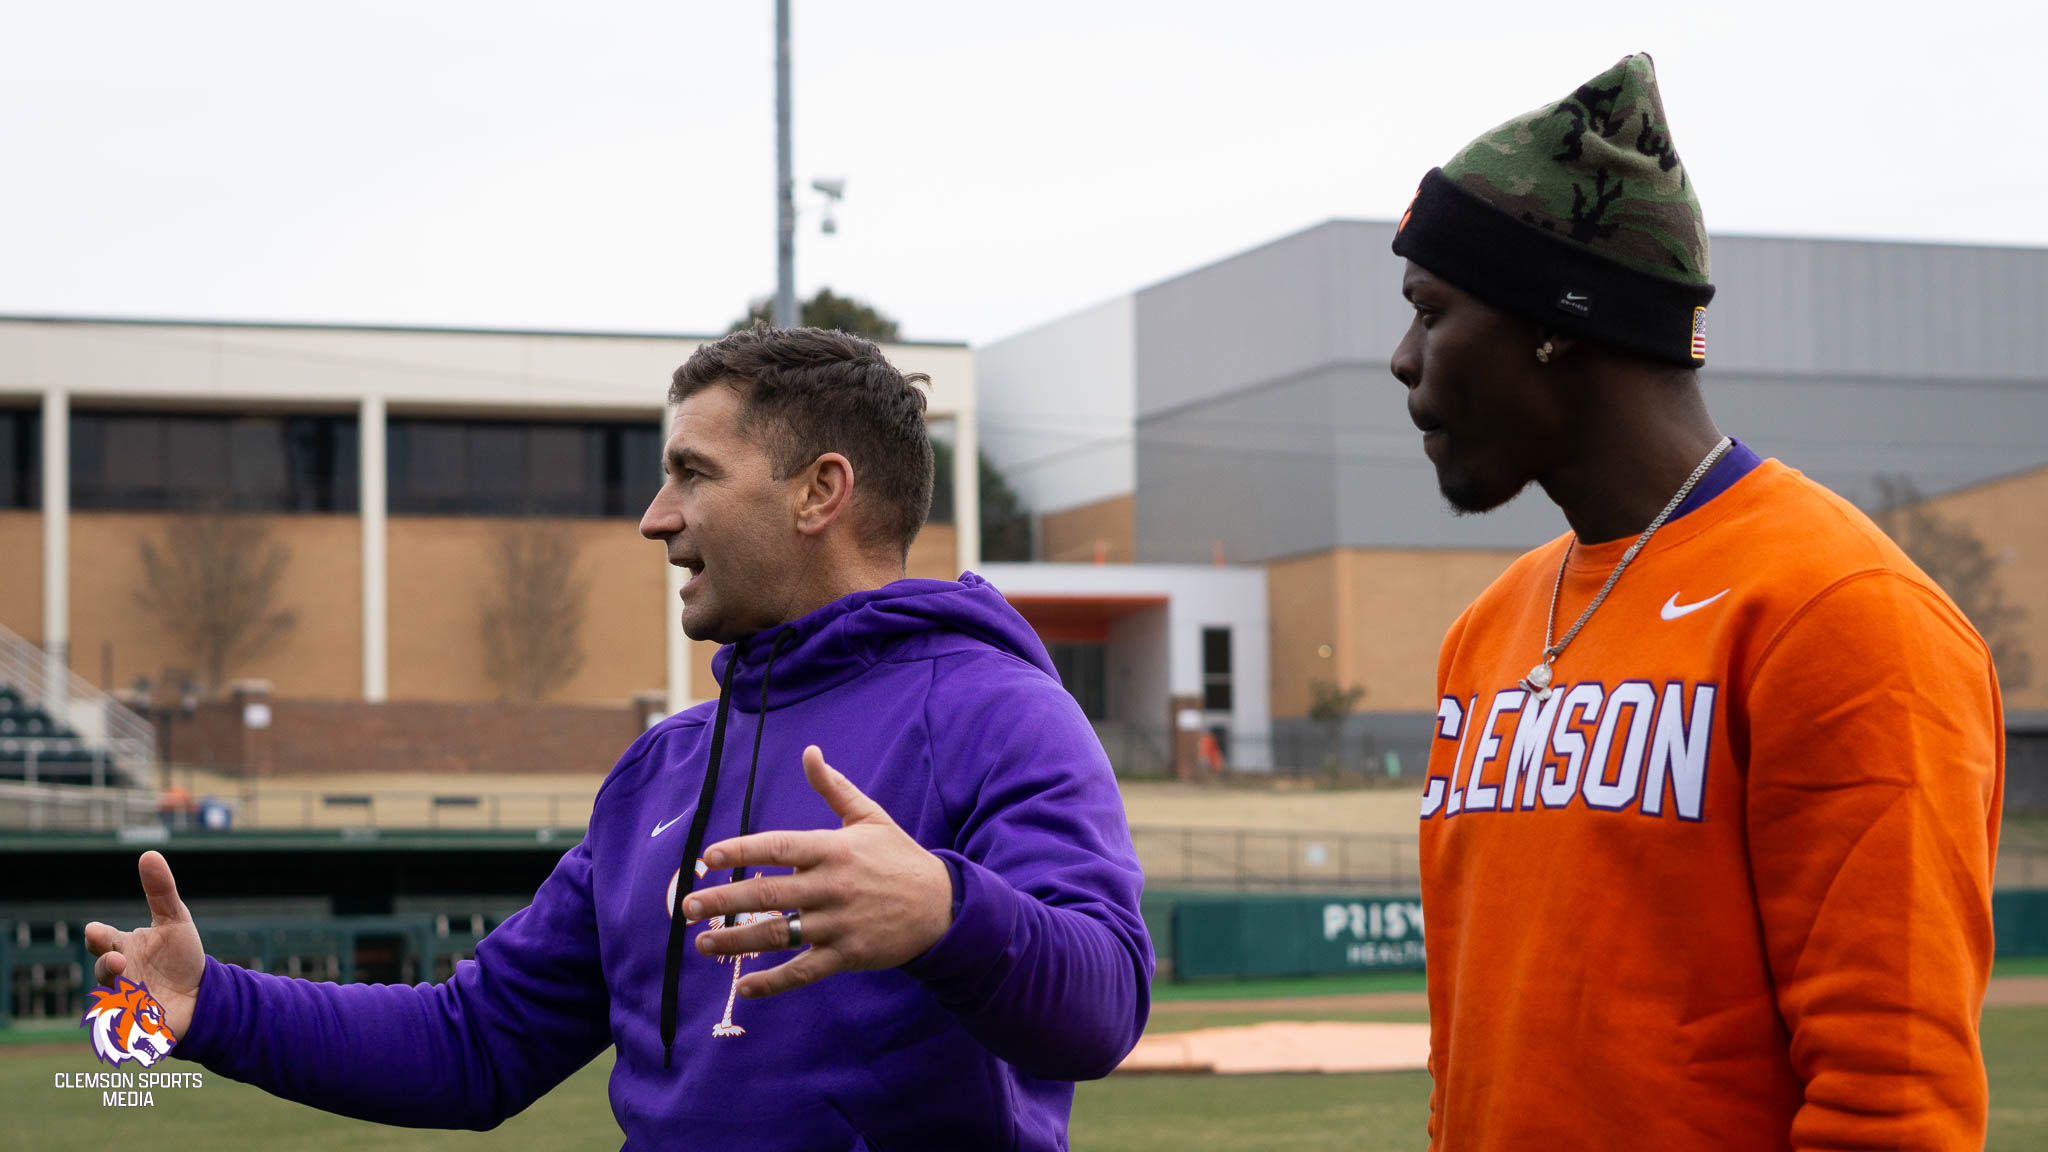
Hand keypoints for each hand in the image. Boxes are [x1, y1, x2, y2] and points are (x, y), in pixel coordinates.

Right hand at [83, 851, 205, 1037]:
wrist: (202, 995)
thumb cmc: (181, 957)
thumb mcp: (175, 920)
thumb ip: (161, 890)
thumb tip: (149, 853)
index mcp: (123, 948)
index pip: (102, 940)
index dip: (98, 937)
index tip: (96, 931)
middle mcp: (119, 975)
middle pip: (103, 971)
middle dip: (106, 966)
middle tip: (116, 960)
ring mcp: (126, 1001)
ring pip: (113, 1001)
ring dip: (120, 996)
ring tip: (132, 992)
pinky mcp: (139, 1026)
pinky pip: (129, 1027)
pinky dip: (135, 1023)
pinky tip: (146, 1019)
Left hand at [689, 745, 952, 999]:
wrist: (942, 907)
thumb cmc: (899, 858)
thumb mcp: (870, 817)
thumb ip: (834, 788)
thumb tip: (810, 751)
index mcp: (834, 849)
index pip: (779, 847)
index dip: (742, 851)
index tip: (708, 856)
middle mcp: (833, 886)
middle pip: (768, 895)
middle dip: (723, 902)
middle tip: (687, 907)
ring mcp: (839, 924)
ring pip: (779, 935)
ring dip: (736, 941)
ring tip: (701, 944)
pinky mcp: (846, 956)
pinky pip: (803, 971)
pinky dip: (773, 982)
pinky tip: (744, 986)